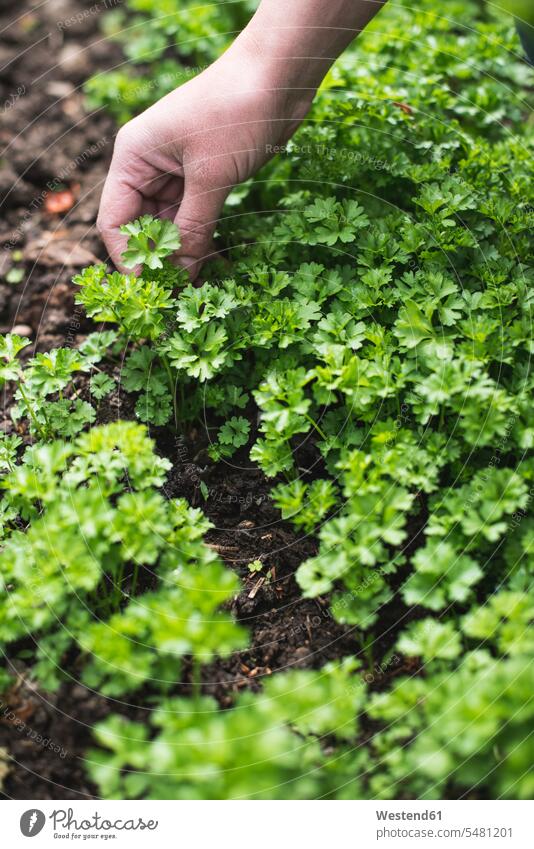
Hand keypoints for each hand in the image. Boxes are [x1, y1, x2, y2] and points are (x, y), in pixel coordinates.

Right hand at [97, 37, 314, 278]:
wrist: (280, 75)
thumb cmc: (237, 112)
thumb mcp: (212, 177)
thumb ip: (193, 228)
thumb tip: (180, 273)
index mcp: (133, 157)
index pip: (115, 221)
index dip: (130, 259)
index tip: (152, 291)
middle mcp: (148, 166)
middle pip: (140, 227)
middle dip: (158, 261)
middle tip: (179, 296)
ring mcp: (175, 172)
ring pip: (169, 226)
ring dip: (182, 255)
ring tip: (197, 288)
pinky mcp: (202, 177)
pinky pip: (192, 218)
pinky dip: (200, 241)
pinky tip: (212, 265)